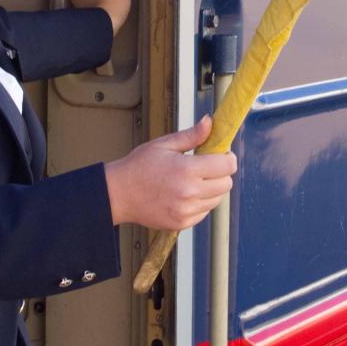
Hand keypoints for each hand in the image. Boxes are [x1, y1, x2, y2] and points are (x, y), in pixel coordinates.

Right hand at [103, 116, 236, 229]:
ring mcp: (186, 211)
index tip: (220, 154)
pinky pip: (204, 212)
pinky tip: (185, 194)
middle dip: (221, 173)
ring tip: (193, 180)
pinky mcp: (182, 223)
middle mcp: (189, 192)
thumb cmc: (138, 167)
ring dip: (212, 189)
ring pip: (218, 199)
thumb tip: (210, 122)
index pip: (227, 165)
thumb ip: (191, 135)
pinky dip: (201, 203)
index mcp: (187, 170)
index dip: (227, 158)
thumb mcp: (164, 144)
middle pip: (227, 184)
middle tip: (206, 167)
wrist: (118, 194)